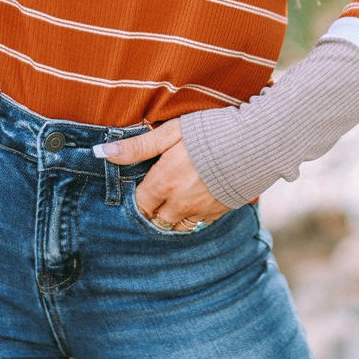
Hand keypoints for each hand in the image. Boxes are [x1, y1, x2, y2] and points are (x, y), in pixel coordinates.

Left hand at [96, 119, 231, 231]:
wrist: (256, 142)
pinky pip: (200, 224)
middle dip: (153, 210)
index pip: (140, 204)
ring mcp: (202, 210)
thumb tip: (102, 151)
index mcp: (164, 183)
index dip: (139, 197)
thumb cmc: (210, 131)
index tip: (142, 186)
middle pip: (156, 220)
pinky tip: (195, 201)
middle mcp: (180, 203)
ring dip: (172, 217)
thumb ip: (137, 146)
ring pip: (178, 226)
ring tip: (174, 200)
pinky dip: (193, 218)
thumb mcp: (170, 132)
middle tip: (155, 195)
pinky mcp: (221, 212)